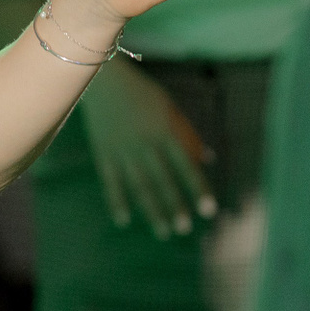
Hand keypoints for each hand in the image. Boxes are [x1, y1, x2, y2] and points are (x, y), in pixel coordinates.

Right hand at [80, 60, 215, 238]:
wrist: (101, 78)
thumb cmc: (140, 92)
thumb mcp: (168, 106)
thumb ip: (187, 132)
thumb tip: (208, 158)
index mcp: (163, 130)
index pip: (185, 165)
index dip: (198, 188)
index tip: (209, 210)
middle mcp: (143, 143)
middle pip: (162, 180)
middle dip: (174, 206)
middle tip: (184, 228)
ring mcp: (121, 149)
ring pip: (138, 185)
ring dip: (152, 210)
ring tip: (163, 232)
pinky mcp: (103, 152)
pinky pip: (110, 181)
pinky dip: (117, 201)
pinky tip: (124, 220)